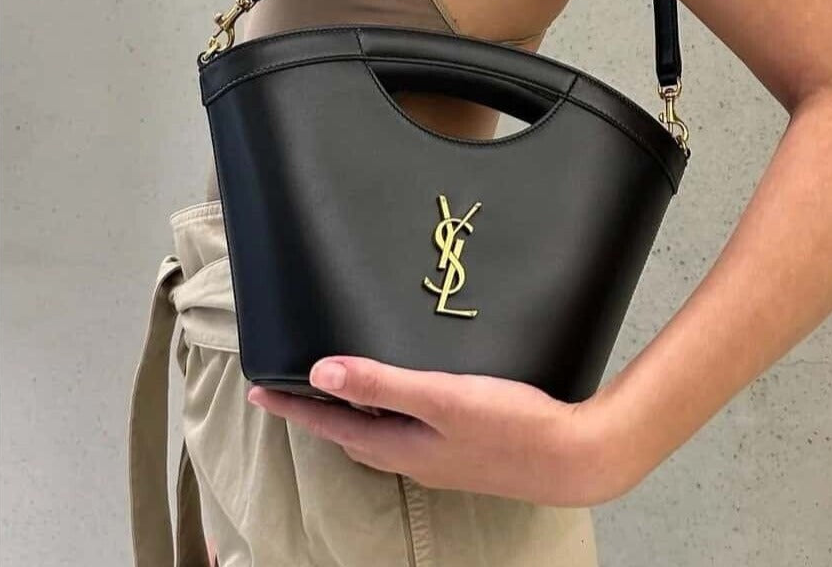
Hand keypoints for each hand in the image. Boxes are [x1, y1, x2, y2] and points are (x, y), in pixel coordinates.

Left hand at [246, 356, 642, 505]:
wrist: (572, 457)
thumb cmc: (508, 424)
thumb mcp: (440, 397)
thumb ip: (381, 383)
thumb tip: (322, 373)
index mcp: (402, 447)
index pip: (332, 427)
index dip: (294, 408)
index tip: (259, 391)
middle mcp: (415, 459)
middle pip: (351, 437)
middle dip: (319, 415)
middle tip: (294, 390)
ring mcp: (441, 460)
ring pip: (380, 438)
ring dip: (353, 416)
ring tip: (339, 392)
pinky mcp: (464, 451)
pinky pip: (408, 435)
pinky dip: (389, 416)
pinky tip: (404, 400)